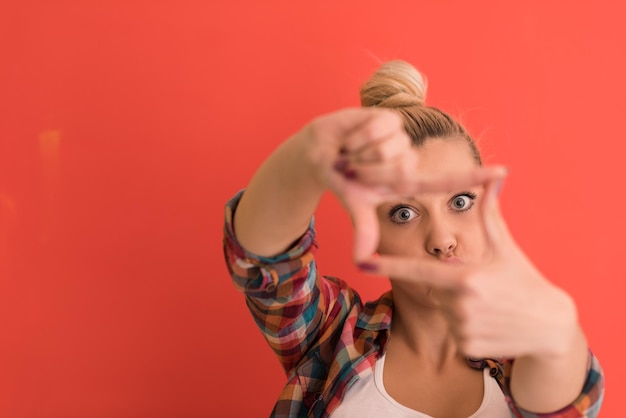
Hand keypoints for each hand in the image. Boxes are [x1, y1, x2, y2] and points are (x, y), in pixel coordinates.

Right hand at [301, 107, 506, 260]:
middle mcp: (408, 158)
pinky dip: (357, 137)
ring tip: (352, 153)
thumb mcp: (355, 205)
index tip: (503, 172)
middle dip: (369, 171)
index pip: (444, 181)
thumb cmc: (341, 180)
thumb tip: (362, 262)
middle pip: (402, 168)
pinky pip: (377, 130)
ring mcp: (401, 137)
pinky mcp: (389, 118)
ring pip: (388, 149)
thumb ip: (364, 229)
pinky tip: (352, 138)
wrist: (319, 154)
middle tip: (354, 169)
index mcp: (406, 181)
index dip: (473, 177)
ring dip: (360, 154)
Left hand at [357, 176, 578, 358]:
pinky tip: (492, 326)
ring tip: (491, 308)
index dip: (388, 266)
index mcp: (465, 278)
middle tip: (485, 290)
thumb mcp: (507, 248)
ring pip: (445, 313)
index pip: (418, 270)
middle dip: (453, 289)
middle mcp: (460, 305)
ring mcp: (463, 329)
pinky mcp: (468, 348)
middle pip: (436, 292)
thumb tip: (494, 176)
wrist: (551, 326)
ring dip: (460, 310)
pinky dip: (468, 329)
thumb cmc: (526, 282)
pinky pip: (455, 334)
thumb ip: (491, 214)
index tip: (362, 261)